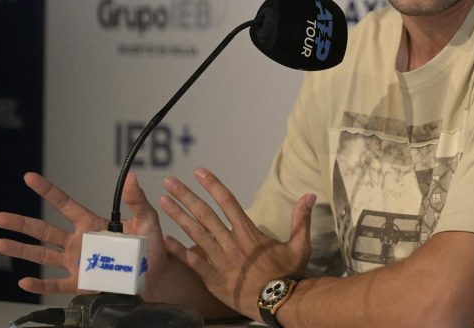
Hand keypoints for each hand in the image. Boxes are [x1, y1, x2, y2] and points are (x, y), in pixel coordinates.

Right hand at [0, 172, 170, 296]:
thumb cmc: (150, 245)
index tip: (29, 178)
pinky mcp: (81, 283)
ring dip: (22, 250)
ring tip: (0, 243)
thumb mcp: (147, 220)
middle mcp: (79, 241)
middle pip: (44, 230)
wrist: (155, 274)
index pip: (65, 204)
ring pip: (43, 255)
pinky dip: (40, 285)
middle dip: (22, 224)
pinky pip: (56, 285)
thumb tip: (132, 178)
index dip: (48, 191)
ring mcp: (77, 262)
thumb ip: (137, 200)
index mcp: (91, 223)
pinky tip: (24, 282)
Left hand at [159, 168, 314, 318]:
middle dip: (186, 196)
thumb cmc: (288, 274)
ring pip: (195, 233)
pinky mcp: (212, 277)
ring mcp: (219, 259)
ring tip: (163, 202)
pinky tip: (166, 239)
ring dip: (178, 216)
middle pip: (205, 214)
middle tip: (169, 181)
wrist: (277, 302)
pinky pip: (191, 261)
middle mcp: (230, 242)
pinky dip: (178, 249)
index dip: (213, 185)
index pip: (227, 202)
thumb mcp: (300, 245)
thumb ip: (301, 219)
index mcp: (248, 232)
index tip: (199, 172)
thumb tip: (310, 196)